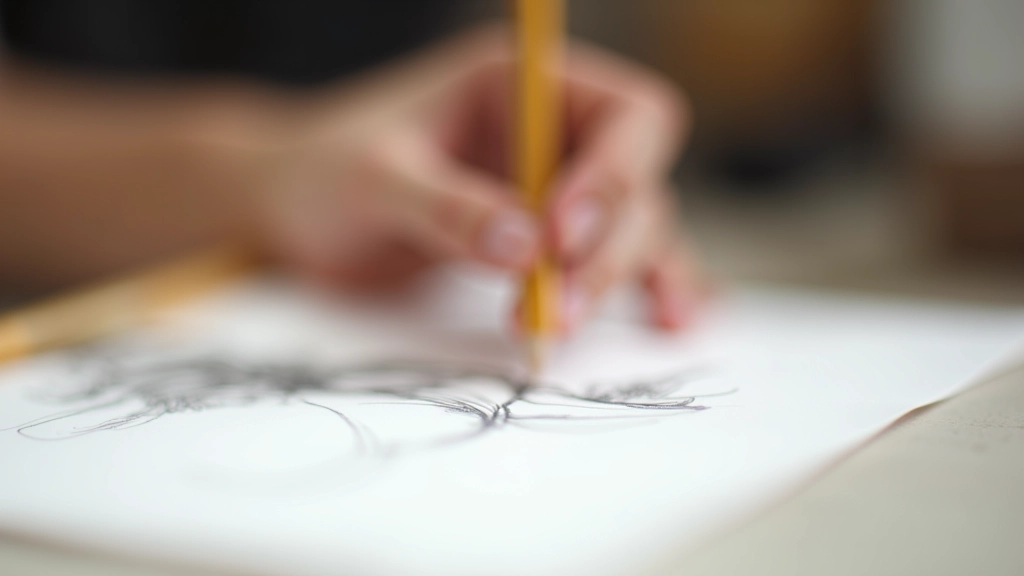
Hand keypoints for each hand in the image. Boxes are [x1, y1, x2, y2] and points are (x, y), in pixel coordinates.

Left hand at [261, 26, 701, 330]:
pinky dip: (640, 289)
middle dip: (606, 248)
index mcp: (522, 83)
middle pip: (637, 182)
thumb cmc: (323, 172)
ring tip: (563, 328)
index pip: (624, 113)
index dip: (614, 175)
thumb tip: (527, 251)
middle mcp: (554, 132)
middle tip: (556, 309)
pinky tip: (664, 319)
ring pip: (634, 229)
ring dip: (617, 280)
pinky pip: (615, 261)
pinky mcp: (548, 242)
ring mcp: (557, 189)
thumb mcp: (372, 178)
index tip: (559, 236)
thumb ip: (446, 206)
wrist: (292, 211)